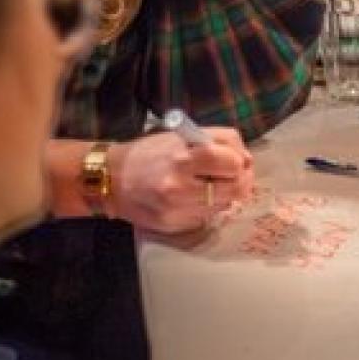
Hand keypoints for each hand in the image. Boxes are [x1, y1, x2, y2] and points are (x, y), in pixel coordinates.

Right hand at [109, 127, 254, 233]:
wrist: (112, 178)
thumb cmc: (151, 152)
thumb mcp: (184, 134)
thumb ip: (222, 139)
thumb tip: (246, 160)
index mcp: (182, 158)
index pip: (233, 163)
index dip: (239, 161)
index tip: (233, 159)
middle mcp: (179, 187)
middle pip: (236, 189)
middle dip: (240, 180)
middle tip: (232, 174)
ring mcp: (176, 210)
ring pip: (225, 205)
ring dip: (223, 194)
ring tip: (207, 183)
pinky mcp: (173, 226)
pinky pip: (207, 217)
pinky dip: (207, 207)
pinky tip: (192, 197)